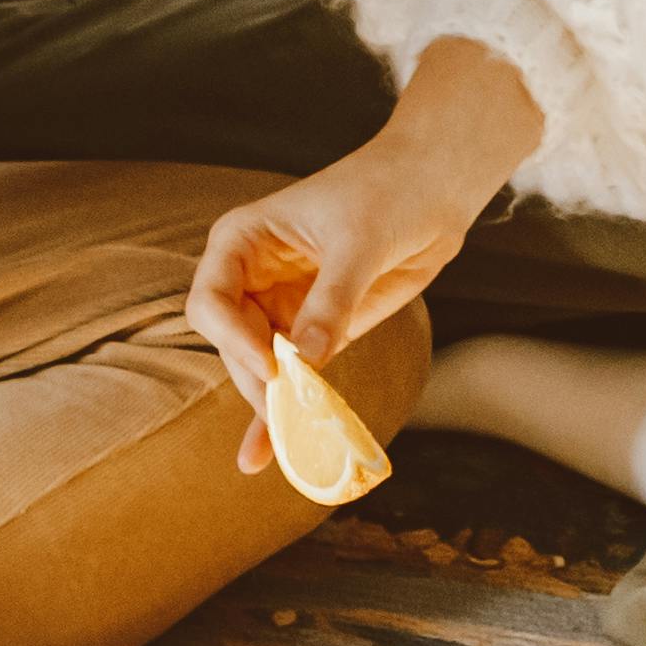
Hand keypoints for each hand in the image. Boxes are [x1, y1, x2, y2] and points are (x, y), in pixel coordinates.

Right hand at [181, 42, 544, 459]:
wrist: (434, 189)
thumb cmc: (388, 192)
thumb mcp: (359, 243)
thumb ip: (331, 301)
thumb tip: (304, 362)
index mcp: (241, 242)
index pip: (211, 302)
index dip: (234, 340)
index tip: (275, 368)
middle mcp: (250, 279)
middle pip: (234, 346)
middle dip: (261, 383)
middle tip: (293, 418)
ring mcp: (280, 308)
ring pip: (262, 370)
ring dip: (276, 408)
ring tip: (292, 451)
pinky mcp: (314, 332)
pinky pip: (294, 378)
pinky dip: (286, 413)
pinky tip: (265, 455)